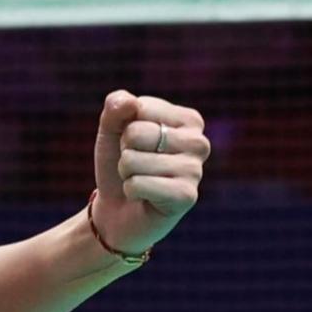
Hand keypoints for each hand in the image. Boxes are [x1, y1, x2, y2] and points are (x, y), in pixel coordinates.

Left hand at [92, 89, 209, 255]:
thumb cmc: (120, 162)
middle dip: (125, 151)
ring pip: (133, 160)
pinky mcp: (187, 197)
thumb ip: (117, 105)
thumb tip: (131, 102)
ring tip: (140, 180)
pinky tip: (144, 197)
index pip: (140, 107)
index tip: (135, 143)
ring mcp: (196, 171)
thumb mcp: (112, 128)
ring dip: (126, 172)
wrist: (119, 208)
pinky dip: (130, 190)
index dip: (124, 127)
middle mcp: (199, 142)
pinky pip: (138, 184)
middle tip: (137, 165)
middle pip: (137, 133)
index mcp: (188, 119)